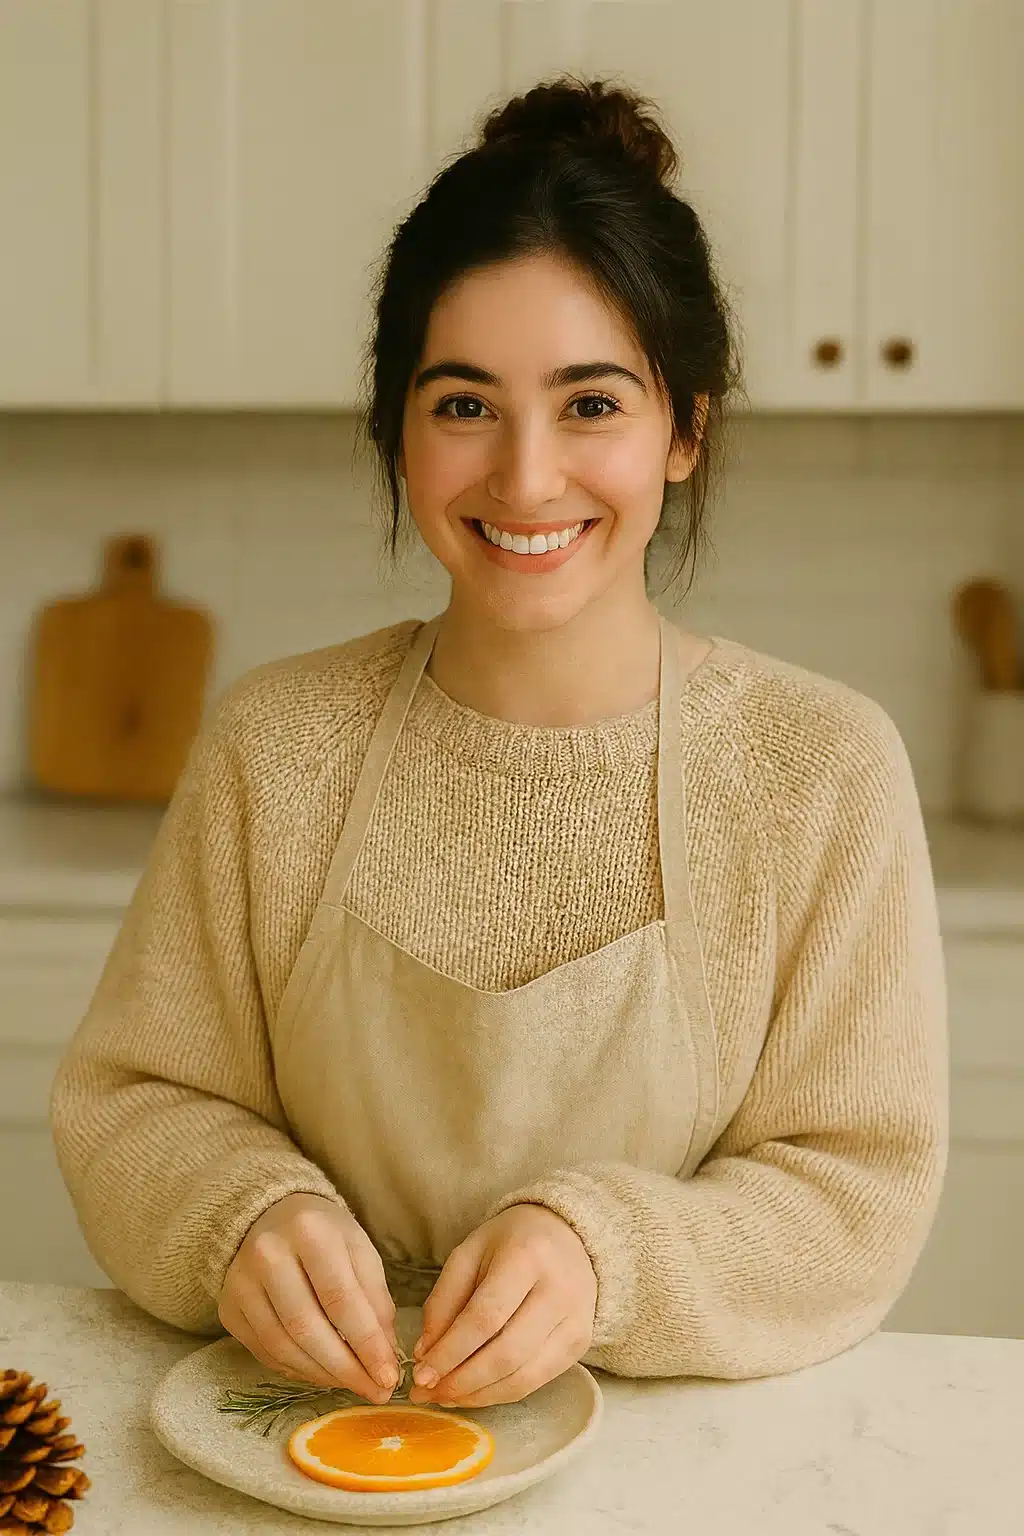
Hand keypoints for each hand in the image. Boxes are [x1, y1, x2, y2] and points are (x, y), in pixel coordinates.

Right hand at [218, 1193, 399, 1402]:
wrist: (271, 1215)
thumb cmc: (325, 1235)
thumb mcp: (359, 1252)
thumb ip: (375, 1302)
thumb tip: (385, 1358)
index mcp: (309, 1231)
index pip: (340, 1298)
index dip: (366, 1343)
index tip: (389, 1376)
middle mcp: (267, 1254)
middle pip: (307, 1327)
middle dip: (345, 1368)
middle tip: (374, 1391)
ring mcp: (241, 1283)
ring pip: (282, 1346)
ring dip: (322, 1375)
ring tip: (352, 1384)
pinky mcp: (229, 1308)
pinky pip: (264, 1352)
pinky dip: (297, 1370)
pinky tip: (322, 1374)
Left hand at [407, 1204, 596, 1407]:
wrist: (567, 1235)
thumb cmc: (511, 1242)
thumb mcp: (469, 1253)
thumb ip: (443, 1301)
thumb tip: (426, 1354)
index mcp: (527, 1257)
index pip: (485, 1317)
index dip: (451, 1352)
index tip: (421, 1375)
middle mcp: (559, 1291)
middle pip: (506, 1353)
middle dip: (461, 1381)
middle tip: (428, 1392)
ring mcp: (575, 1320)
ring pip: (522, 1377)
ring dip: (477, 1394)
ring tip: (445, 1396)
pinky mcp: (581, 1344)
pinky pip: (536, 1382)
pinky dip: (500, 1394)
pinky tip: (474, 1391)